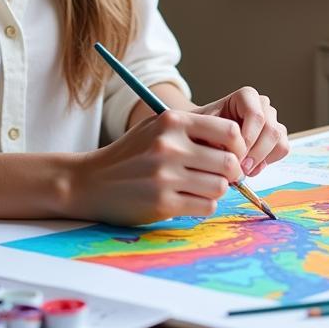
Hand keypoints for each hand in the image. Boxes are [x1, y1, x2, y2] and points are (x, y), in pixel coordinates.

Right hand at [71, 109, 245, 224]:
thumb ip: (190, 129)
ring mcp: (165, 175)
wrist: (90, 181)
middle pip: (229, 162)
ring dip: (216, 190)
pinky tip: (189, 199)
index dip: (237, 146)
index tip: (230, 154)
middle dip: (230, 172)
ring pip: (220, 187)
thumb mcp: (155, 127)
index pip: (229, 131)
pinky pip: (206, 206)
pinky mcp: (163, 202)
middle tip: (219, 175)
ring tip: (201, 187)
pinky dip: (203, 205)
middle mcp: (169, 146)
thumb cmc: (130, 154)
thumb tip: (234, 142)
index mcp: (171, 121)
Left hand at [193, 87, 288, 177]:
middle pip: (271, 130)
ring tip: (243, 170)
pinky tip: (250, 168)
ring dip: (262, 159)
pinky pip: (282, 150)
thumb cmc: (204, 127)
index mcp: (246, 96)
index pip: (256, 115)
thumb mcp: (202, 128)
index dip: (249, 138)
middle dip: (256, 153)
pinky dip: (268, 162)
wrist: (206, 132)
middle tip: (240, 169)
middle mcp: (263, 105)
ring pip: (279, 141)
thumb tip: (228, 153)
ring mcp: (272, 120)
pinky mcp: (277, 136)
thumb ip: (214, 137)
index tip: (235, 156)